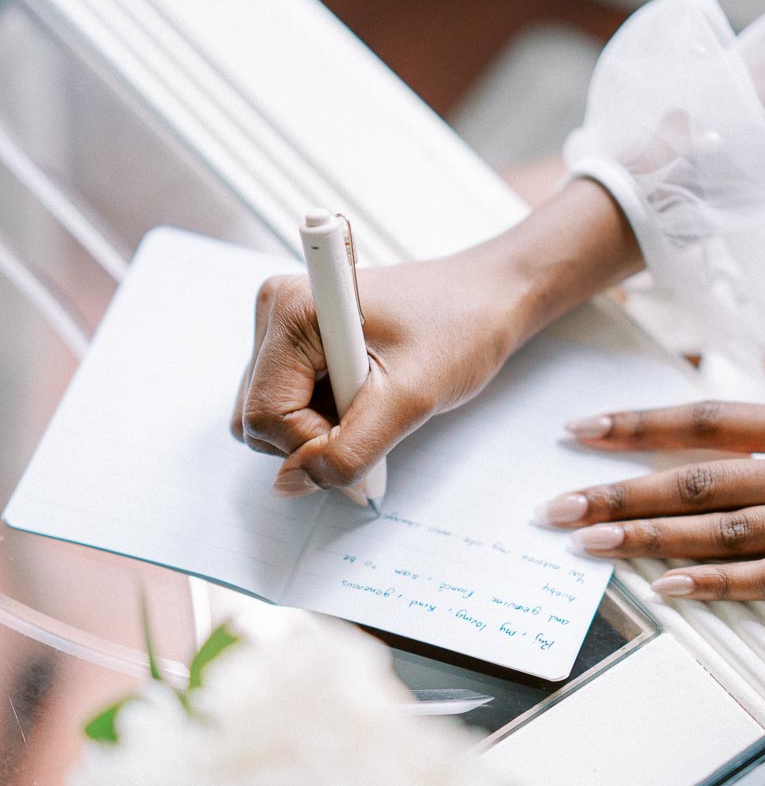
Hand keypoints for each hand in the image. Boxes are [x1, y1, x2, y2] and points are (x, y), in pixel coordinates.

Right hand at [231, 180, 639, 495]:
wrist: (485, 300)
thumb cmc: (459, 331)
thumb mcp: (409, 400)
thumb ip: (348, 451)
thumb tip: (289, 486)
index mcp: (292, 310)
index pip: (264, 416)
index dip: (314, 444)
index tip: (369, 428)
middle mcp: (275, 312)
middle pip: (257, 421)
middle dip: (313, 440)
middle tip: (376, 417)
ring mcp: (281, 329)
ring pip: (269, 421)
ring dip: (320, 432)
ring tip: (374, 404)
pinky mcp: (295, 346)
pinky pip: (288, 408)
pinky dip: (324, 421)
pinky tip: (364, 400)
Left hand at [534, 358, 764, 600]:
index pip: (707, 419)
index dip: (637, 426)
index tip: (581, 431)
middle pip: (697, 478)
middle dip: (619, 491)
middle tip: (556, 504)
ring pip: (724, 530)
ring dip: (649, 539)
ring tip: (590, 544)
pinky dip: (722, 584)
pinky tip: (671, 588)